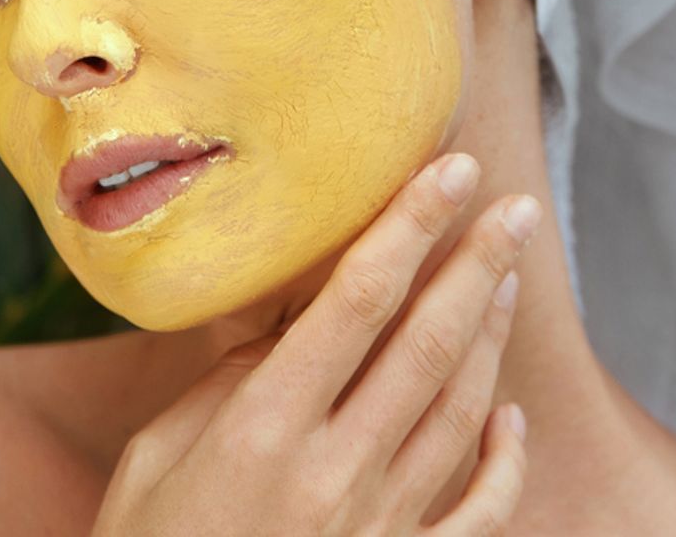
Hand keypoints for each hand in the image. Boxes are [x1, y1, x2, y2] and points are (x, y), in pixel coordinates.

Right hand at [90, 153, 539, 535]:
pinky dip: (504, 461)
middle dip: (477, 264)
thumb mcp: (159, 453)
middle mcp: (332, 472)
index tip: (450, 175)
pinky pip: (476, 516)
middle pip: (427, 344)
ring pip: (459, 412)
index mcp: (263, 427)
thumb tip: (292, 315)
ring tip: (509, 274)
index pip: (356, 301)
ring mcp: (376, 529)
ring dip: (492, 336)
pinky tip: (511, 412)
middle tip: (516, 208)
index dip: (409, 228)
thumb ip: (230, 379)